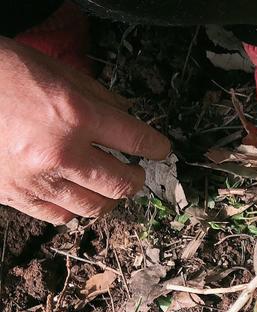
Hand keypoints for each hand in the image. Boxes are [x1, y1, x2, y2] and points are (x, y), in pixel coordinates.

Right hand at [0, 38, 170, 223]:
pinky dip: (73, 208)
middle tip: (136, 172)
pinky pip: (59, 215)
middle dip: (137, 178)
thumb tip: (127, 116)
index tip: (160, 150)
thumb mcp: (56, 71)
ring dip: (108, 197)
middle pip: (122, 183)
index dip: (156, 147)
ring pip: (94, 206)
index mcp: (75, 114)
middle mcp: (60, 151)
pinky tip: (76, 194)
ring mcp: (36, 178)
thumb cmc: (1, 73)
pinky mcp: (14, 194)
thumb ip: (98, 96)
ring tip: (108, 185)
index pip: (136, 140)